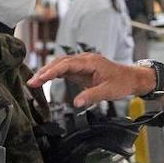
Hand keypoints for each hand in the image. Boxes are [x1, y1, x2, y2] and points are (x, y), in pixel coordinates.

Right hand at [28, 53, 153, 107]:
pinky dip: (54, 74)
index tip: (40, 79)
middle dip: (45, 71)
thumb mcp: (108, 92)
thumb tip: (76, 103)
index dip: (51, 71)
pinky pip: (65, 69)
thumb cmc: (122, 82)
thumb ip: (91, 96)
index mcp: (91, 62)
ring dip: (47, 72)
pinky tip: (45, 80)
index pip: (66, 64)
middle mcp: (85, 60)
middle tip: (31, 83)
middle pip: (60, 62)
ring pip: (61, 64)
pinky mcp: (82, 69)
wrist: (132, 78)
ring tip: (34, 82)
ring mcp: (83, 63)